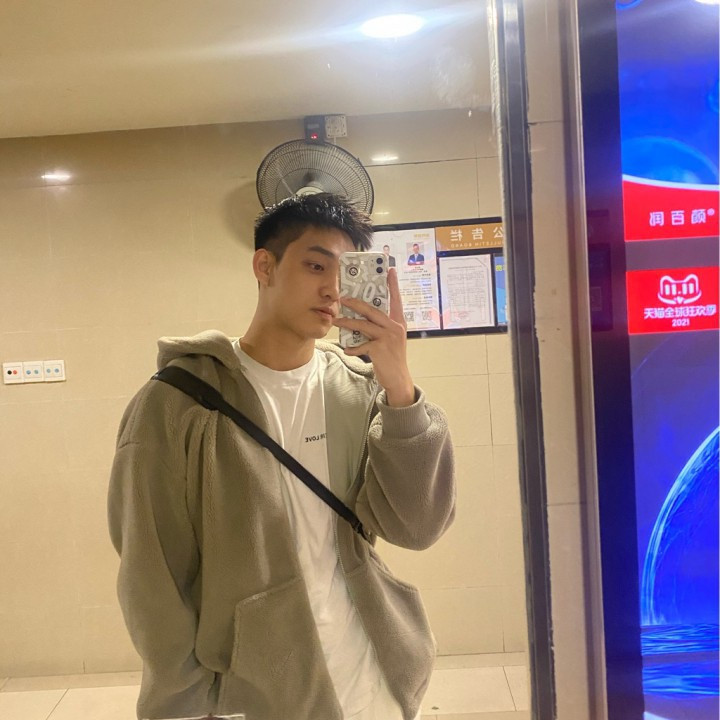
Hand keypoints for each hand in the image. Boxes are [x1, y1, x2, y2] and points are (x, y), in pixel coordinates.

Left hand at [333, 267, 414, 406]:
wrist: (398, 378)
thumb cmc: (392, 357)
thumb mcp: (391, 339)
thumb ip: (382, 327)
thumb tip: (364, 318)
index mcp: (399, 322)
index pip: (396, 299)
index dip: (393, 284)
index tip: (390, 270)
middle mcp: (395, 327)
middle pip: (373, 310)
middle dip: (356, 303)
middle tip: (343, 298)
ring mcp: (387, 338)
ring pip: (363, 325)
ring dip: (347, 322)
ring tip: (336, 320)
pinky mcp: (379, 349)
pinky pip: (360, 345)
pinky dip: (352, 348)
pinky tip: (347, 349)